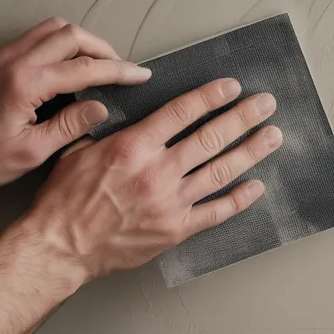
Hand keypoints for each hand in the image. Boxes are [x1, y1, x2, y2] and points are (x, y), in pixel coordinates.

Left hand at [0, 17, 152, 189]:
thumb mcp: (31, 153)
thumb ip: (69, 127)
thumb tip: (101, 108)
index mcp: (25, 85)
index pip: (84, 67)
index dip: (119, 71)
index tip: (141, 76)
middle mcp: (15, 62)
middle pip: (72, 35)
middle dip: (104, 49)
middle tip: (122, 71)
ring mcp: (5, 57)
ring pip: (55, 29)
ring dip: (83, 42)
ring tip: (100, 66)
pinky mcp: (0, 60)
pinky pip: (38, 37)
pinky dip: (63, 44)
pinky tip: (71, 67)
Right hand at [16, 77, 282, 282]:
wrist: (61, 246)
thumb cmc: (64, 201)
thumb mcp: (78, 151)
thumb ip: (106, 130)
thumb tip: (119, 109)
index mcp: (134, 147)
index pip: (182, 112)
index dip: (211, 97)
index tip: (231, 87)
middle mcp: (157, 171)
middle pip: (211, 137)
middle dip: (243, 117)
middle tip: (265, 104)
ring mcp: (170, 202)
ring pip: (221, 171)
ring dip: (251, 151)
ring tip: (272, 136)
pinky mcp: (176, 229)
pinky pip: (216, 211)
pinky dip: (239, 198)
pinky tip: (257, 185)